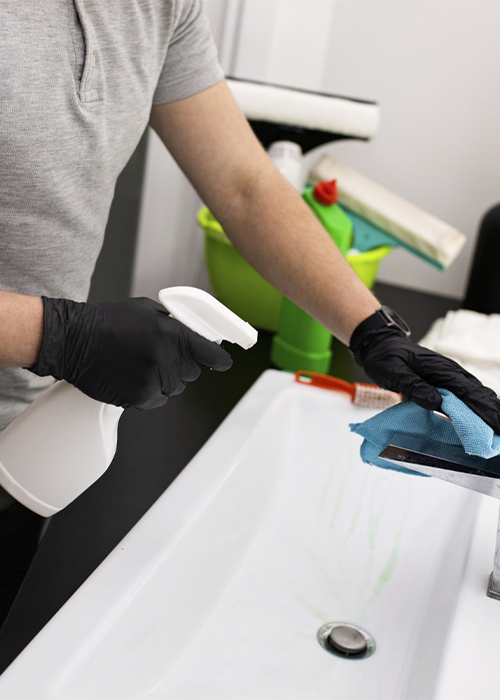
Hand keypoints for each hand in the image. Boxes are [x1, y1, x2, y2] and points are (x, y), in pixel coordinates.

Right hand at [28, 296, 232, 408]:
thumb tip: (194, 332)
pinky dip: (150, 392)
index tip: (223, 362)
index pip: (209, 354)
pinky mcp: (138, 398)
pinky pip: (157, 400)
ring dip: (165, 379)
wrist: (74, 340)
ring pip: (175, 388)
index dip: (219, 360)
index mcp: (170, 333)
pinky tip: (133, 376)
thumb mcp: (147, 310)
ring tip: (141, 363)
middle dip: (181, 365)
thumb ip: (174, 323)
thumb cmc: (107, 322)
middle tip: (159, 354)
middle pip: (192, 372)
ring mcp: (151, 380)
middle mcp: (164, 358)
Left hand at [349, 319, 499, 432]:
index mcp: (441, 369)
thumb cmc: (385, 357)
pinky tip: (481, 422)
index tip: (497, 427)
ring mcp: (450, 377)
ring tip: (496, 433)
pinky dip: (477, 410)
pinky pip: (466, 397)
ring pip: (476, 396)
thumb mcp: (393, 372)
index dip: (486, 411)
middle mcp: (451, 373)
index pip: (470, 392)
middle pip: (480, 395)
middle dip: (494, 414)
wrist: (380, 344)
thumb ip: (414, 386)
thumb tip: (436, 402)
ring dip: (488, 413)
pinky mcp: (445, 383)